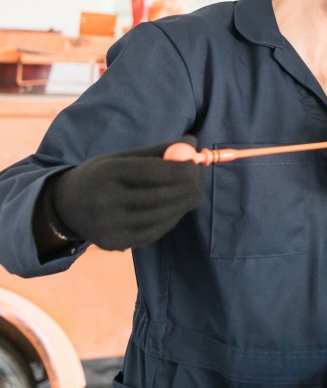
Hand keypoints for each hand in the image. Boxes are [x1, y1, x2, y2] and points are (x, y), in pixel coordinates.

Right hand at [40, 137, 204, 250]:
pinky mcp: (115, 243)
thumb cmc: (102, 175)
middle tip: (199, 179)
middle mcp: (105, 201)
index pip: (152, 172)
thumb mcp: (122, 157)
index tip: (197, 165)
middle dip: (189, 187)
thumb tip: (193, 143)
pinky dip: (171, 218)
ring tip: (190, 192)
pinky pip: (156, 231)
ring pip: (163, 215)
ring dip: (184, 203)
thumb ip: (158, 151)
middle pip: (161, 196)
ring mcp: (109, 226)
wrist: (66, 207)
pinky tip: (174, 208)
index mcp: (107, 173)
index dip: (181, 170)